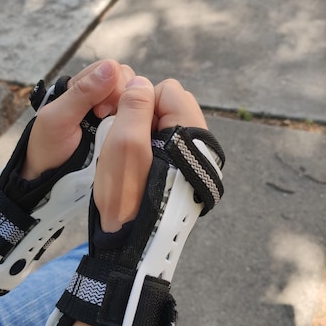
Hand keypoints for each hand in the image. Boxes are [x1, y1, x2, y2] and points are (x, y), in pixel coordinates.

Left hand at [21, 60, 134, 179]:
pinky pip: (136, 115)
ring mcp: (111, 112)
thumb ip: (82, 92)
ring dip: (127, 110)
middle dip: (120, 97)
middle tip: (104, 119)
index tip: (100, 111)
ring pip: (133, 97)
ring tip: (112, 129)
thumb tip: (111, 67)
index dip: (112, 86)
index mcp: (81, 86)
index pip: (111, 69)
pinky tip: (123, 134)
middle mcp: (99, 95)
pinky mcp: (120, 128)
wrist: (49, 179)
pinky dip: (134, 121)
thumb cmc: (49, 147)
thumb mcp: (58, 119)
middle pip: (125, 80)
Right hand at [94, 77, 207, 232]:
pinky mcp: (186, 169)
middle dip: (143, 115)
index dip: (139, 102)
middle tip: (126, 142)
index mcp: (190, 131)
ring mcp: (194, 156)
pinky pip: (167, 142)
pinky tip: (139, 166)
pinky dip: (150, 146)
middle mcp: (200, 141)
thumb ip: (135, 106)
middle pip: (168, 105)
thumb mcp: (125, 144)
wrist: (133, 243)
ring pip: (166, 123)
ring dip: (144, 131)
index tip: (124, 126)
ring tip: (131, 156)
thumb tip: (141, 82)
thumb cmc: (126, 195)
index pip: (166, 90)